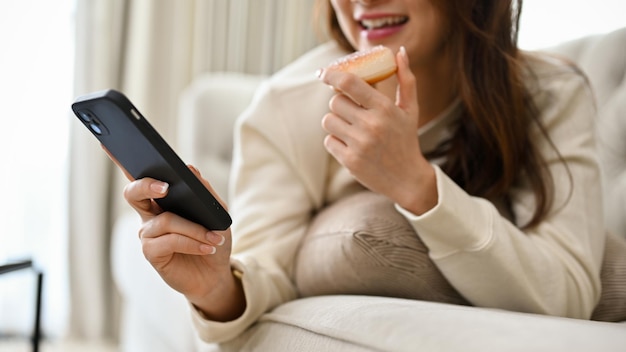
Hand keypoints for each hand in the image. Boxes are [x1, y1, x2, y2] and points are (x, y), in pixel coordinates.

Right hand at [122, 164, 244, 320]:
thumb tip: (189, 168)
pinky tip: (208, 246)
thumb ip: (204, 191)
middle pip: (133, 193)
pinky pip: (169, 241)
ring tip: (214, 237)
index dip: (124, 162)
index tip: (114, 145)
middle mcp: (150, 214)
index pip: (140, 176)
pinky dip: (192, 242)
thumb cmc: (214, 238)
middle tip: (165, 186)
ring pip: (165, 221)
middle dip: (146, 185)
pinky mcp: (152, 254)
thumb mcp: (217, 213)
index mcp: (162, 199)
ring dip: (194, 229)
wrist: (217, 273)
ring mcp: (148, 235)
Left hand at [318, 47, 436, 213]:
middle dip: (340, 104)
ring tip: (351, 128)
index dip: (332, 75)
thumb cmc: (406, 139)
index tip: (324, 73)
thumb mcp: (410, 109)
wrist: (407, 179)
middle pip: (335, 101)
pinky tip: (351, 144)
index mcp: (385, 108)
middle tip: (350, 110)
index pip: (350, 83)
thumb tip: (401, 52)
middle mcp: (371, 125)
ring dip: (336, 122)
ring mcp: (359, 144)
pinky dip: (336, 141)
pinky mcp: (349, 160)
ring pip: (329, 121)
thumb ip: (406, 80)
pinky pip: (329, 141)